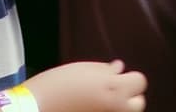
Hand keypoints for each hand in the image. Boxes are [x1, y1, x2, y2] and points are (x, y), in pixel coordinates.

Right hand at [24, 59, 147, 111]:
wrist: (35, 107)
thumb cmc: (56, 84)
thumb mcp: (83, 69)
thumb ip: (105, 70)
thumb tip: (119, 68)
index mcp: (114, 88)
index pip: (140, 81)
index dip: (129, 78)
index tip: (118, 77)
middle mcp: (116, 107)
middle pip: (139, 103)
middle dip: (129, 96)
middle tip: (111, 91)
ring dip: (121, 107)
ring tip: (102, 102)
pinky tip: (92, 108)